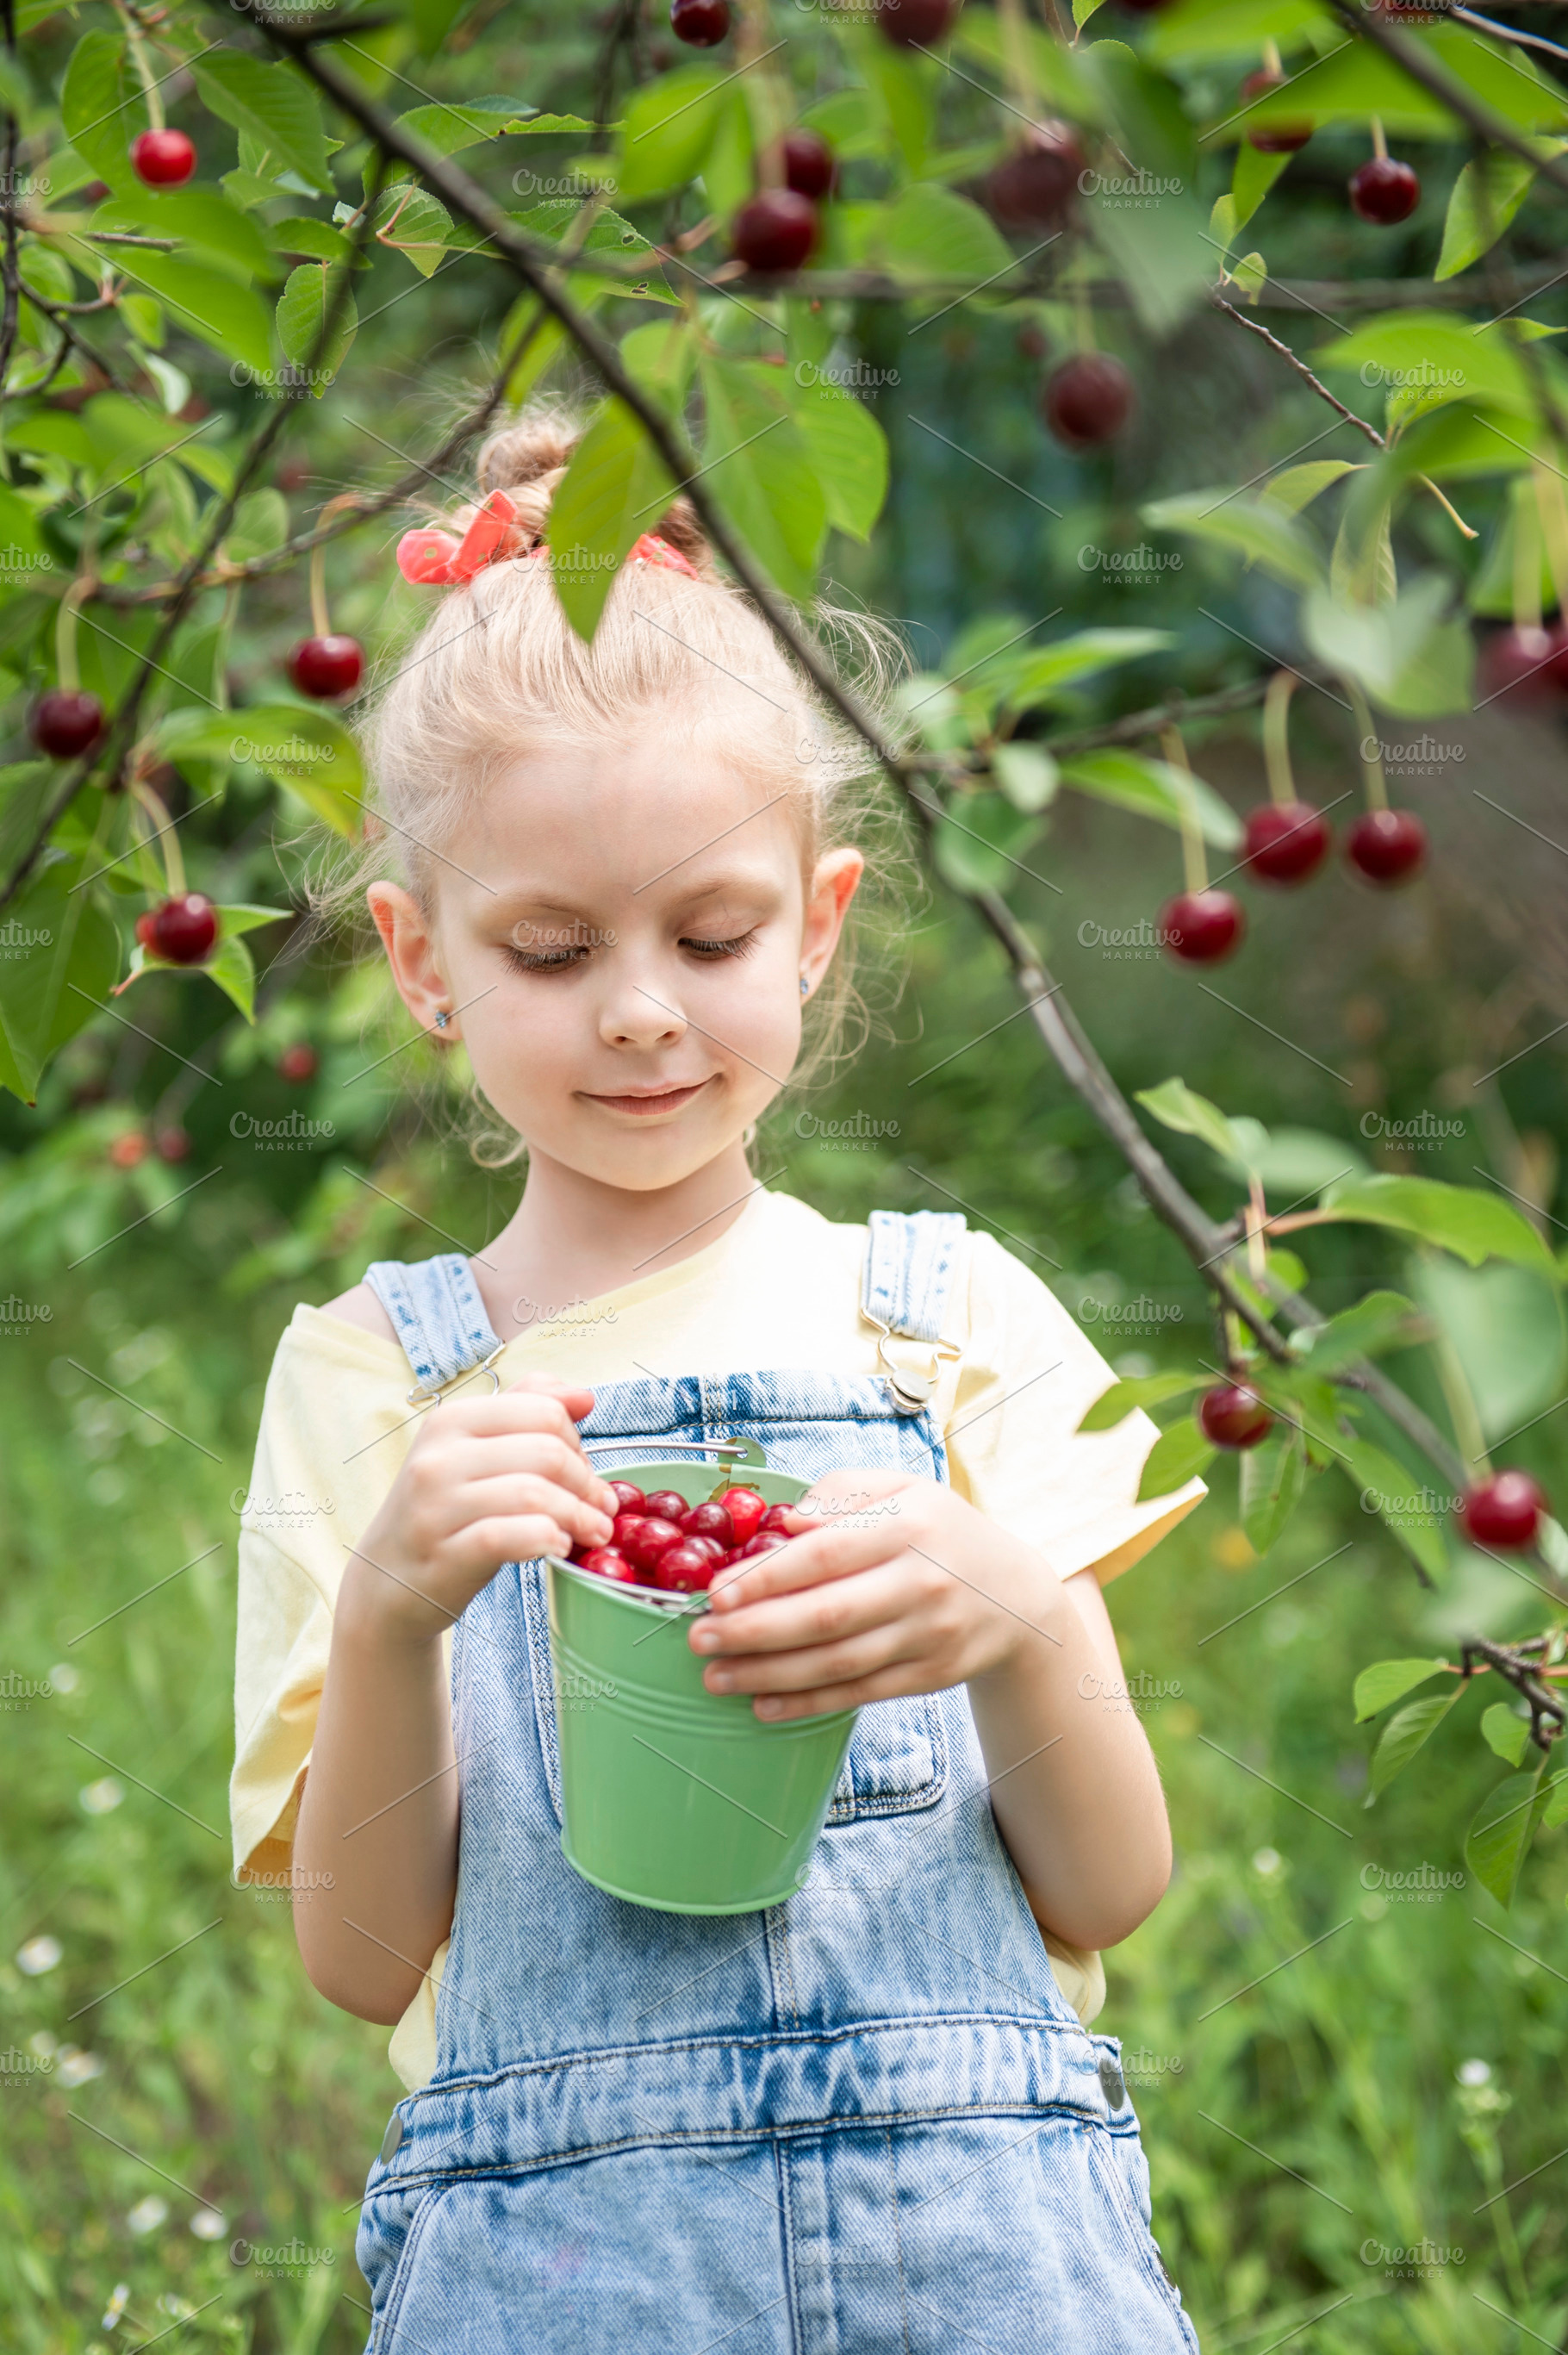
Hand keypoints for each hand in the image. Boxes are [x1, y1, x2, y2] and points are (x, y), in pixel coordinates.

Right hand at [343, 1375, 616, 1643]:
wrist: (388, 1581)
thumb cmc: (443, 1511)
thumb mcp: (473, 1452)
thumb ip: (526, 1413)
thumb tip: (583, 1396)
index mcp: (450, 1421)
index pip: (542, 1410)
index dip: (577, 1441)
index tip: (585, 1470)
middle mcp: (439, 1458)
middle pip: (546, 1451)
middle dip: (587, 1481)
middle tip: (601, 1507)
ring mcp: (437, 1507)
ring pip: (535, 1493)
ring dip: (579, 1515)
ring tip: (594, 1531)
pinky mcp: (446, 1554)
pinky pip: (512, 1535)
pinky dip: (548, 1539)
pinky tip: (559, 1547)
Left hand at [688, 1468, 1065, 1720]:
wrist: (1016, 1595)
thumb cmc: (939, 1531)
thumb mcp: (902, 1488)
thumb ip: (841, 1491)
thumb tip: (788, 1523)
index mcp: (909, 1526)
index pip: (827, 1555)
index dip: (766, 1577)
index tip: (715, 1593)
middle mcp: (921, 1583)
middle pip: (826, 1616)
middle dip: (754, 1631)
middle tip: (698, 1638)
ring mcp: (928, 1636)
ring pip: (838, 1663)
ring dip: (769, 1674)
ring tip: (715, 1675)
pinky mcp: (929, 1676)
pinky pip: (859, 1694)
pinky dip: (808, 1703)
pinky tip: (762, 1704)